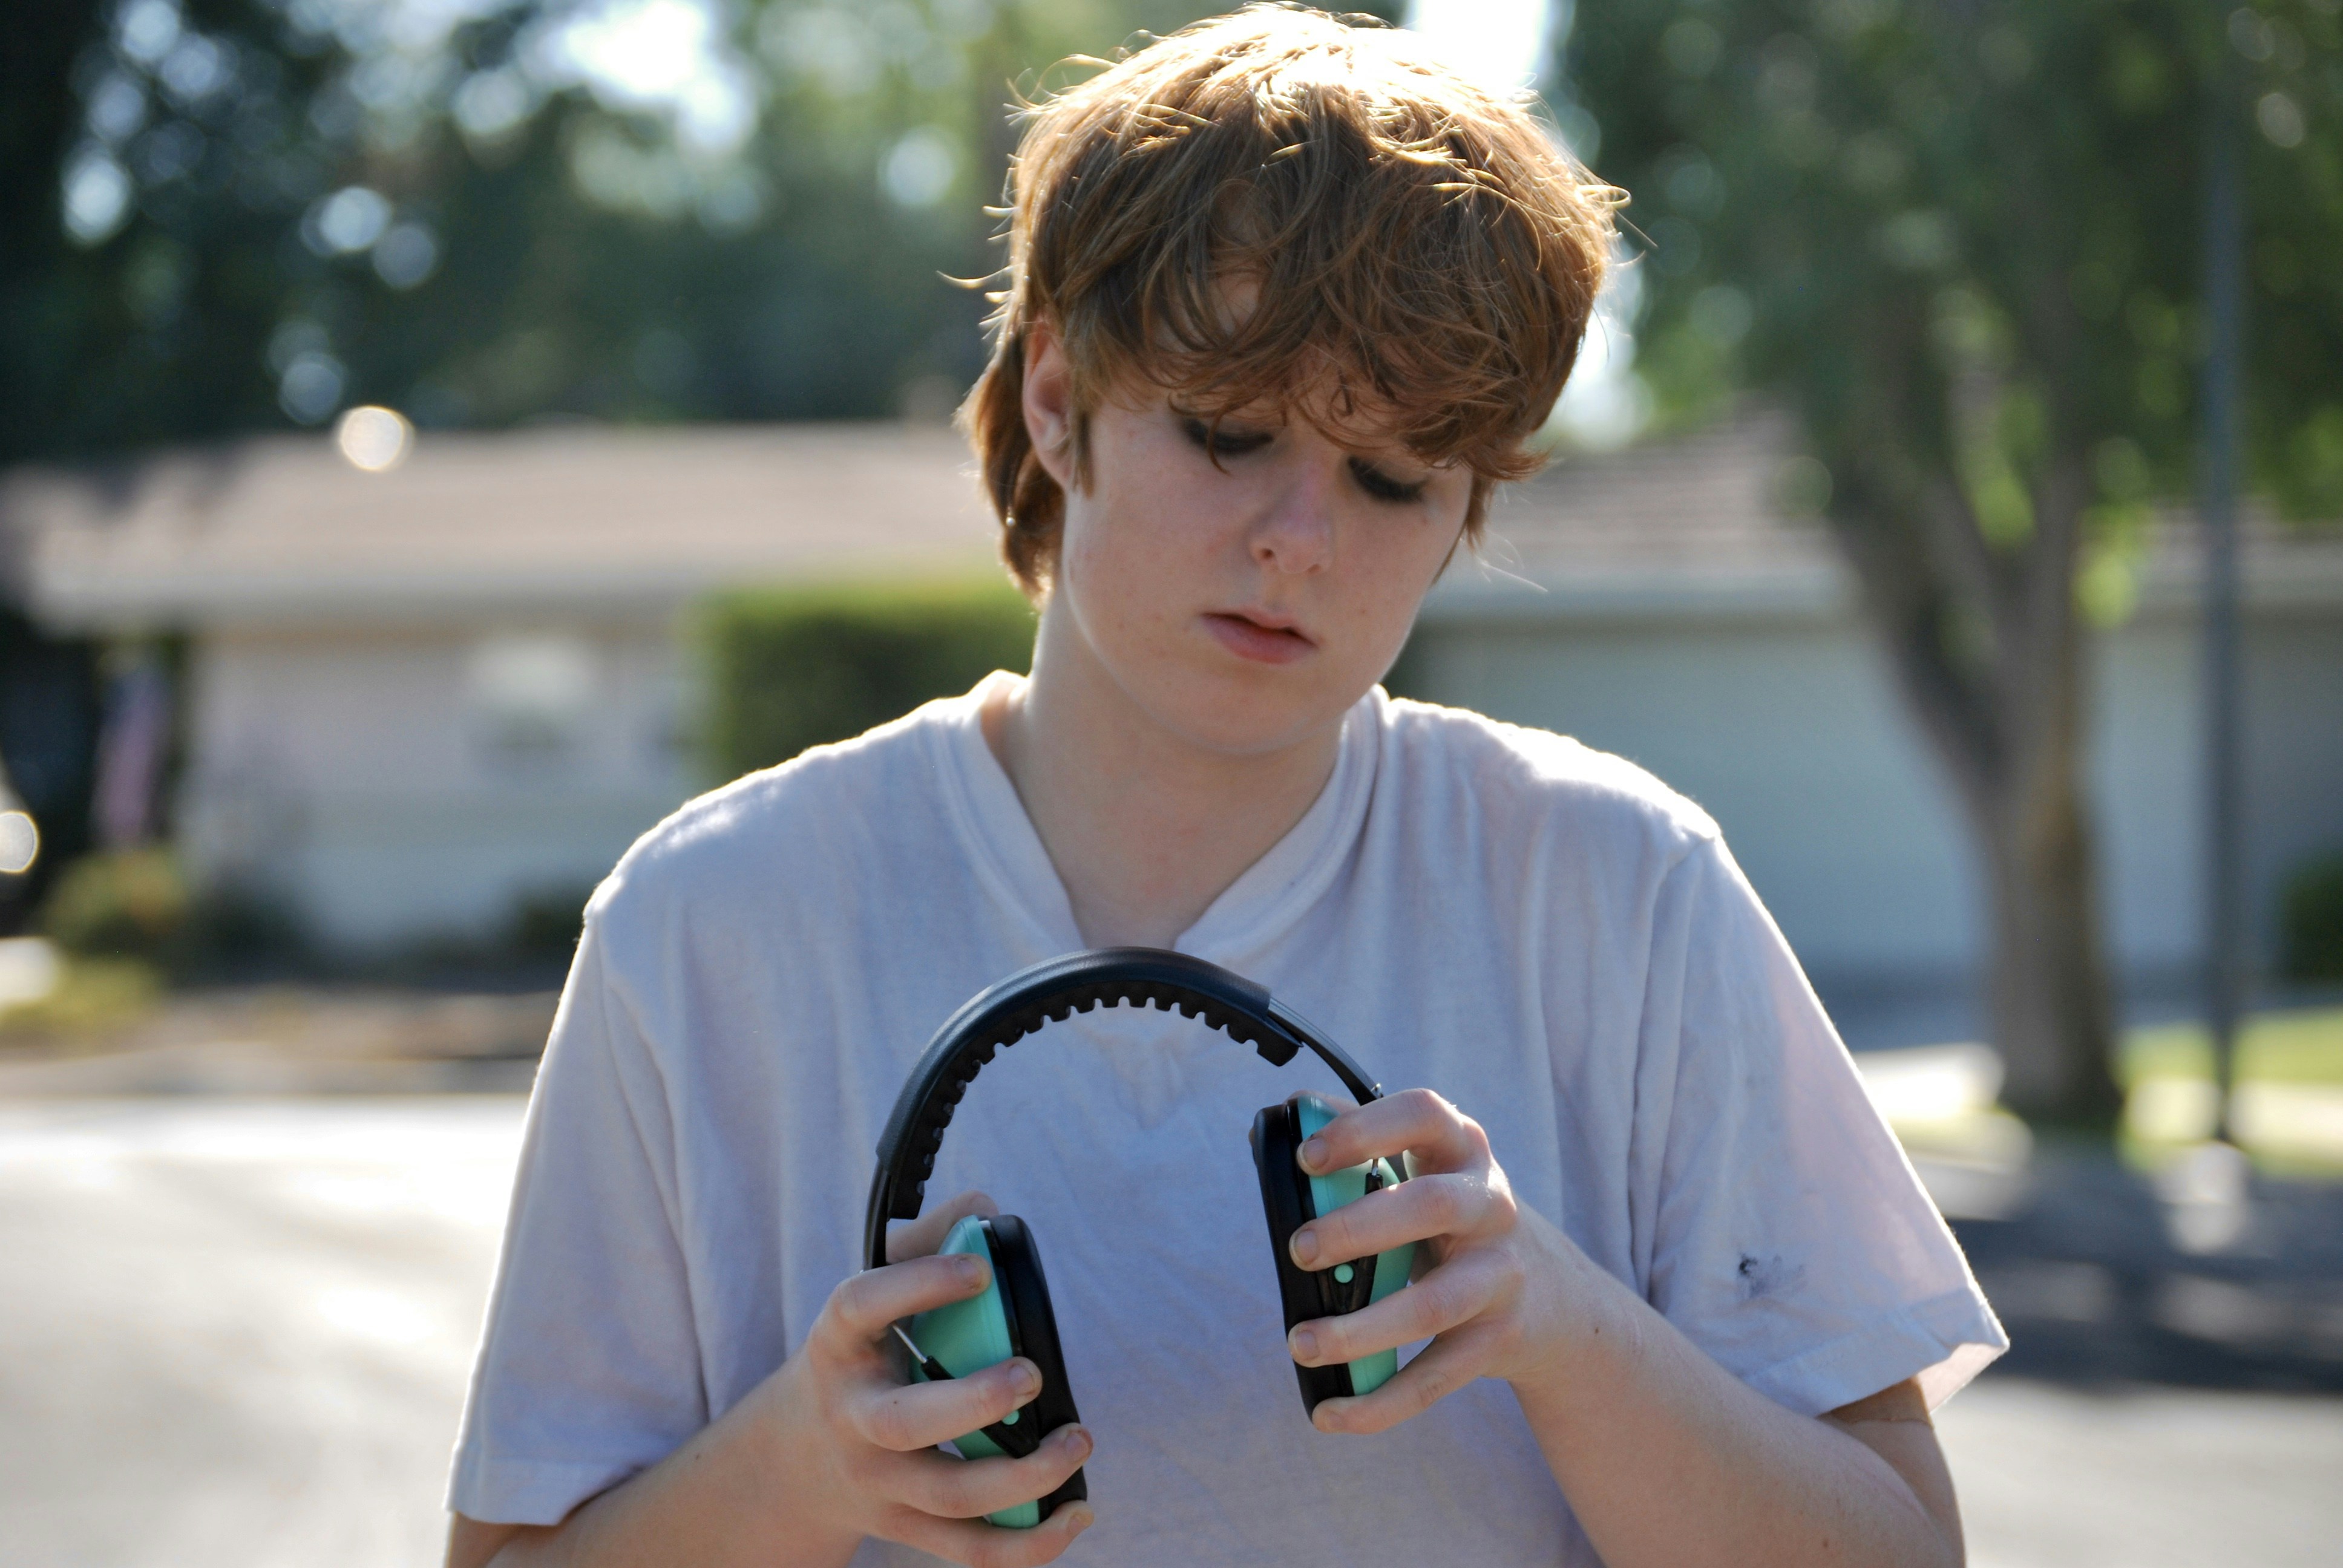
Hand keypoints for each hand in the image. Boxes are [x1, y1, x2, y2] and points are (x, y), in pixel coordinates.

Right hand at [756, 1191, 1095, 1565]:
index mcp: (838, 1344)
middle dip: (975, 1402)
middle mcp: (853, 1417)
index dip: (919, 1282)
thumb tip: (985, 1211)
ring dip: (1025, 1477)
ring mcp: (879, 1482)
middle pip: (905, 1423)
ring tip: (1076, 1438)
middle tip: (1030, 1373)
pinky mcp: (908, 1528)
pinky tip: (1077, 1509)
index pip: (862, 1305)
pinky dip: (1030, 1542)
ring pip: (950, 1497)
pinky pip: (971, 1551)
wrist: (793, 1462)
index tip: (979, 1269)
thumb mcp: (869, 1298)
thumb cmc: (859, 1358)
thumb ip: (924, 1242)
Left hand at [1280, 1090, 1587, 1435]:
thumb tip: (1284, 1121)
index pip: (1422, 1115)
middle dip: (1358, 1228)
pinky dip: (1379, 1402)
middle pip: (1430, 1207)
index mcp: (1462, 1150)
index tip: (1306, 1158)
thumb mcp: (1429, 1173)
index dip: (1363, 1130)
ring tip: (1298, 1342)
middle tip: (1298, 1250)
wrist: (1553, 1296)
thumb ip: (1365, 1150)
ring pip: (1432, 1306)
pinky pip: (1436, 1376)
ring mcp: (1500, 1276)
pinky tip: (1329, 1414)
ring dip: (1359, 1330)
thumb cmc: (1455, 1221)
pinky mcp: (1499, 1339)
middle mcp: (1491, 1205)